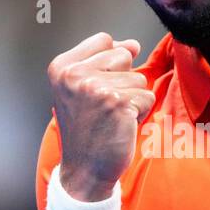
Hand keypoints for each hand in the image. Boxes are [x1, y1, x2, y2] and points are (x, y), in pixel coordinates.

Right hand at [47, 32, 155, 200]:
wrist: (84, 170)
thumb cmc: (87, 129)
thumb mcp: (83, 88)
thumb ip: (105, 60)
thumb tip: (133, 44)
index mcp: (61, 67)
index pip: (104, 39)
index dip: (110, 62)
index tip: (96, 89)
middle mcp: (74, 75)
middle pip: (124, 55)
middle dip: (123, 80)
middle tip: (104, 106)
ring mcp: (96, 88)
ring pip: (139, 78)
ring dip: (132, 99)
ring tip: (112, 117)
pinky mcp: (118, 103)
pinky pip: (147, 97)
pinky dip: (141, 113)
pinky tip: (121, 125)